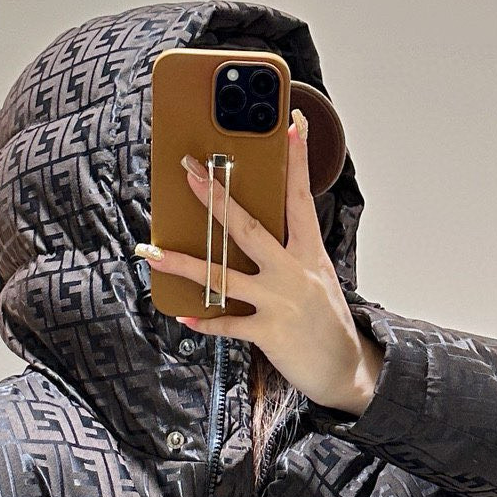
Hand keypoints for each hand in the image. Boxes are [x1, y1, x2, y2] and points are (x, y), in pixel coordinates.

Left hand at [134, 109, 383, 416]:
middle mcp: (293, 272)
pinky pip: (227, 322)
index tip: (290, 127)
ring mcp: (279, 301)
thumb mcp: (317, 278)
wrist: (344, 369)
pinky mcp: (268, 332)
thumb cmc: (327, 322)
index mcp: (309, 254)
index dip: (297, 162)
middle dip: (215, 198)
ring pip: (222, 275)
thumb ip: (290, 255)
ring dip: (182, 263)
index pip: (301, 199)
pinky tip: (183, 315)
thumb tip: (254, 236)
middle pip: (248, 228)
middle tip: (190, 172)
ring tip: (152, 253)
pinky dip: (205, 320)